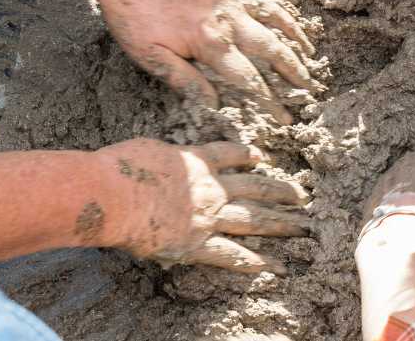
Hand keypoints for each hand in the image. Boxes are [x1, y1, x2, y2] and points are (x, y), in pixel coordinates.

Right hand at [95, 138, 308, 273]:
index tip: (262, 157)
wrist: (112, 194)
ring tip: (302, 226)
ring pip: (253, 220)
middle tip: (302, 195)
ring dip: (280, 224)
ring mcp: (208, 217)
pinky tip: (272, 265)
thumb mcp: (149, 148)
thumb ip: (164, 155)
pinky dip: (253, 261)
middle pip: (255, 187)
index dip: (248, 155)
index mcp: (198, 161)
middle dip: (280, 191)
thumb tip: (160, 157)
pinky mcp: (196, 245)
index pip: (231, 154)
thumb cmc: (121, 166)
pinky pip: (231, 255)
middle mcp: (211, 188)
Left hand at [96, 0, 321, 121]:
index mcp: (211, 44)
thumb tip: (215, 105)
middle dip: (294, 70)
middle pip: (272, 48)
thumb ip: (186, 81)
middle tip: (310, 86)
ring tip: (310, 50)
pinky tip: (295, 0)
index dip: (271, 101)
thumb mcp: (150, 56)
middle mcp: (230, 19)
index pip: (250, 79)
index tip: (286, 117)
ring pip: (275, 15)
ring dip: (295, 34)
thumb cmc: (131, 12)